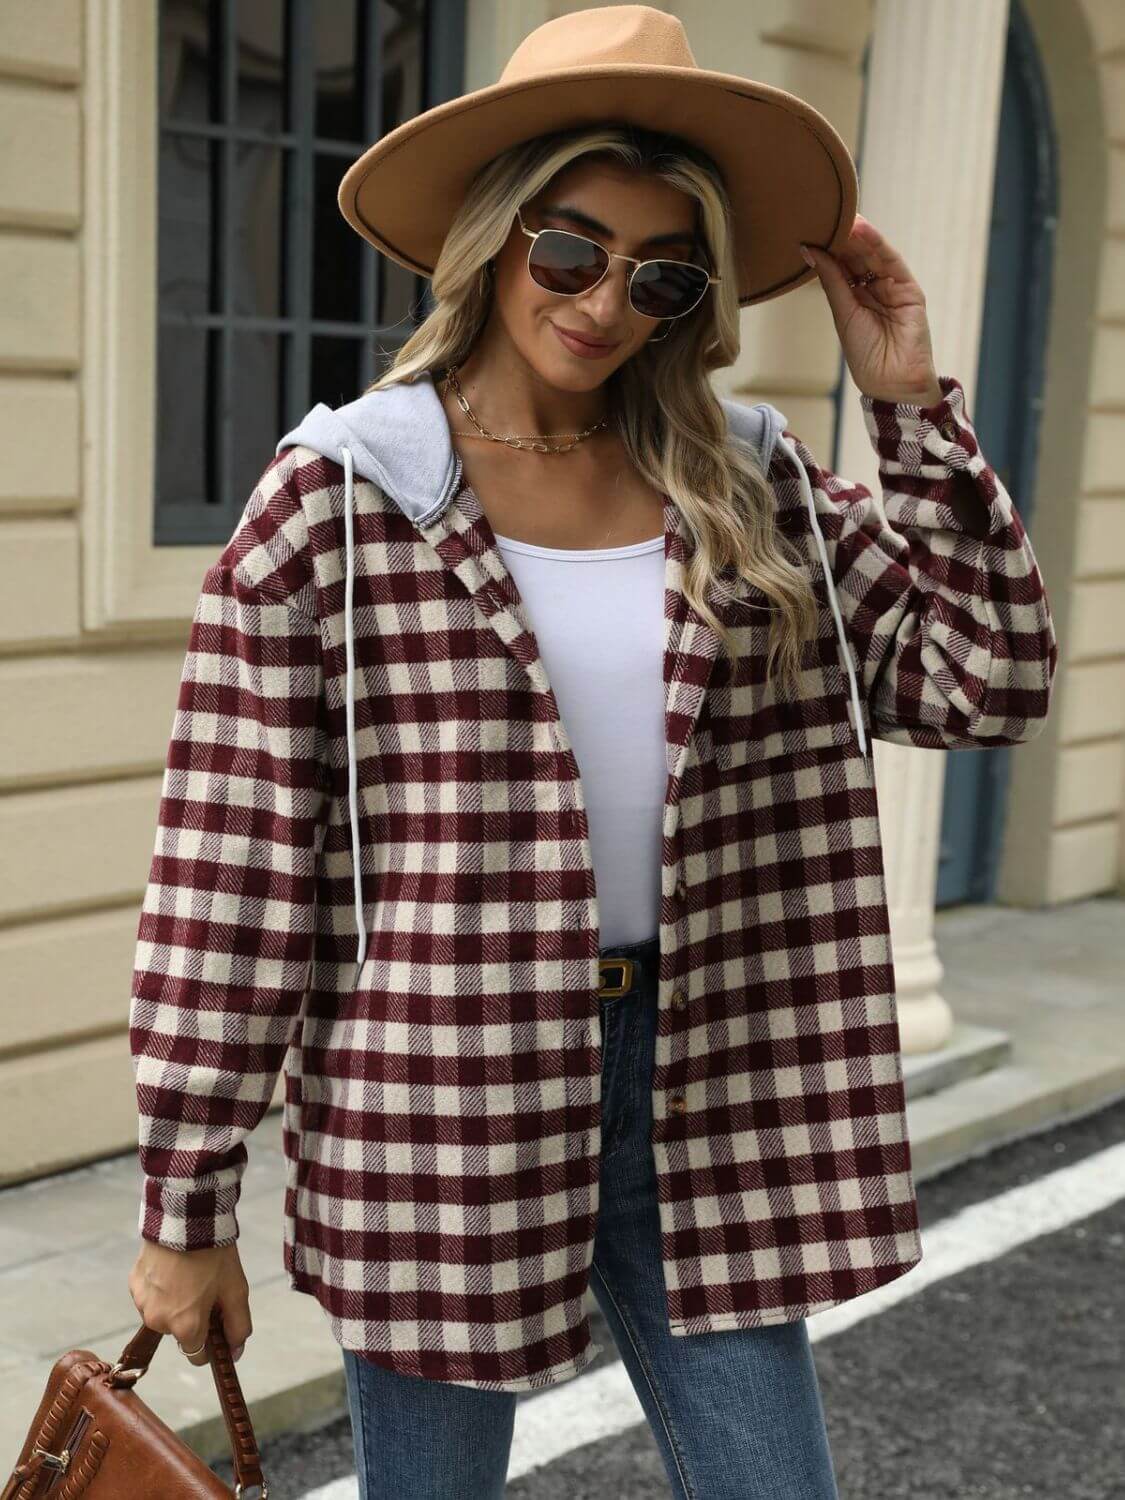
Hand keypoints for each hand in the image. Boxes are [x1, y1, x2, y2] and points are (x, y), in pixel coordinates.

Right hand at [128, 1240, 251, 1366]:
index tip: (217, 1322)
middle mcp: (159, 1322)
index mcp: (185, 1327)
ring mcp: (142, 1304)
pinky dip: (160, 1289)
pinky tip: (172, 1268)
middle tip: (206, 1289)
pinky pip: (150, 1297)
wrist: (185, 1219)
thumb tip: (235, 1353)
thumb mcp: (236, 1290)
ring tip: (188, 1275)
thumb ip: (238, 1326)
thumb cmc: (214, 1255)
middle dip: (193, 1318)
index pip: (197, 1355)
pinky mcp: (134, 1285)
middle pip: (180, 1332)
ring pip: (163, 1315)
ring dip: (175, 1303)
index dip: (210, 1342)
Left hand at [799, 214, 942, 405]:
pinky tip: (861, 229)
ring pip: (872, 254)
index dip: (828, 245)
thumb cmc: (865, 356)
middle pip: (856, 255)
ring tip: (839, 214)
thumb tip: (808, 249)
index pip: (841, 264)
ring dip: (857, 234)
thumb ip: (830, 279)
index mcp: (855, 297)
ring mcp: (893, 288)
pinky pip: (891, 261)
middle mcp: (874, 289)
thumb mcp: (842, 312)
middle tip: (821, 212)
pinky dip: (877, 244)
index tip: (810, 224)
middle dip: (841, 235)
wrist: (890, 382)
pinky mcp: (909, 290)